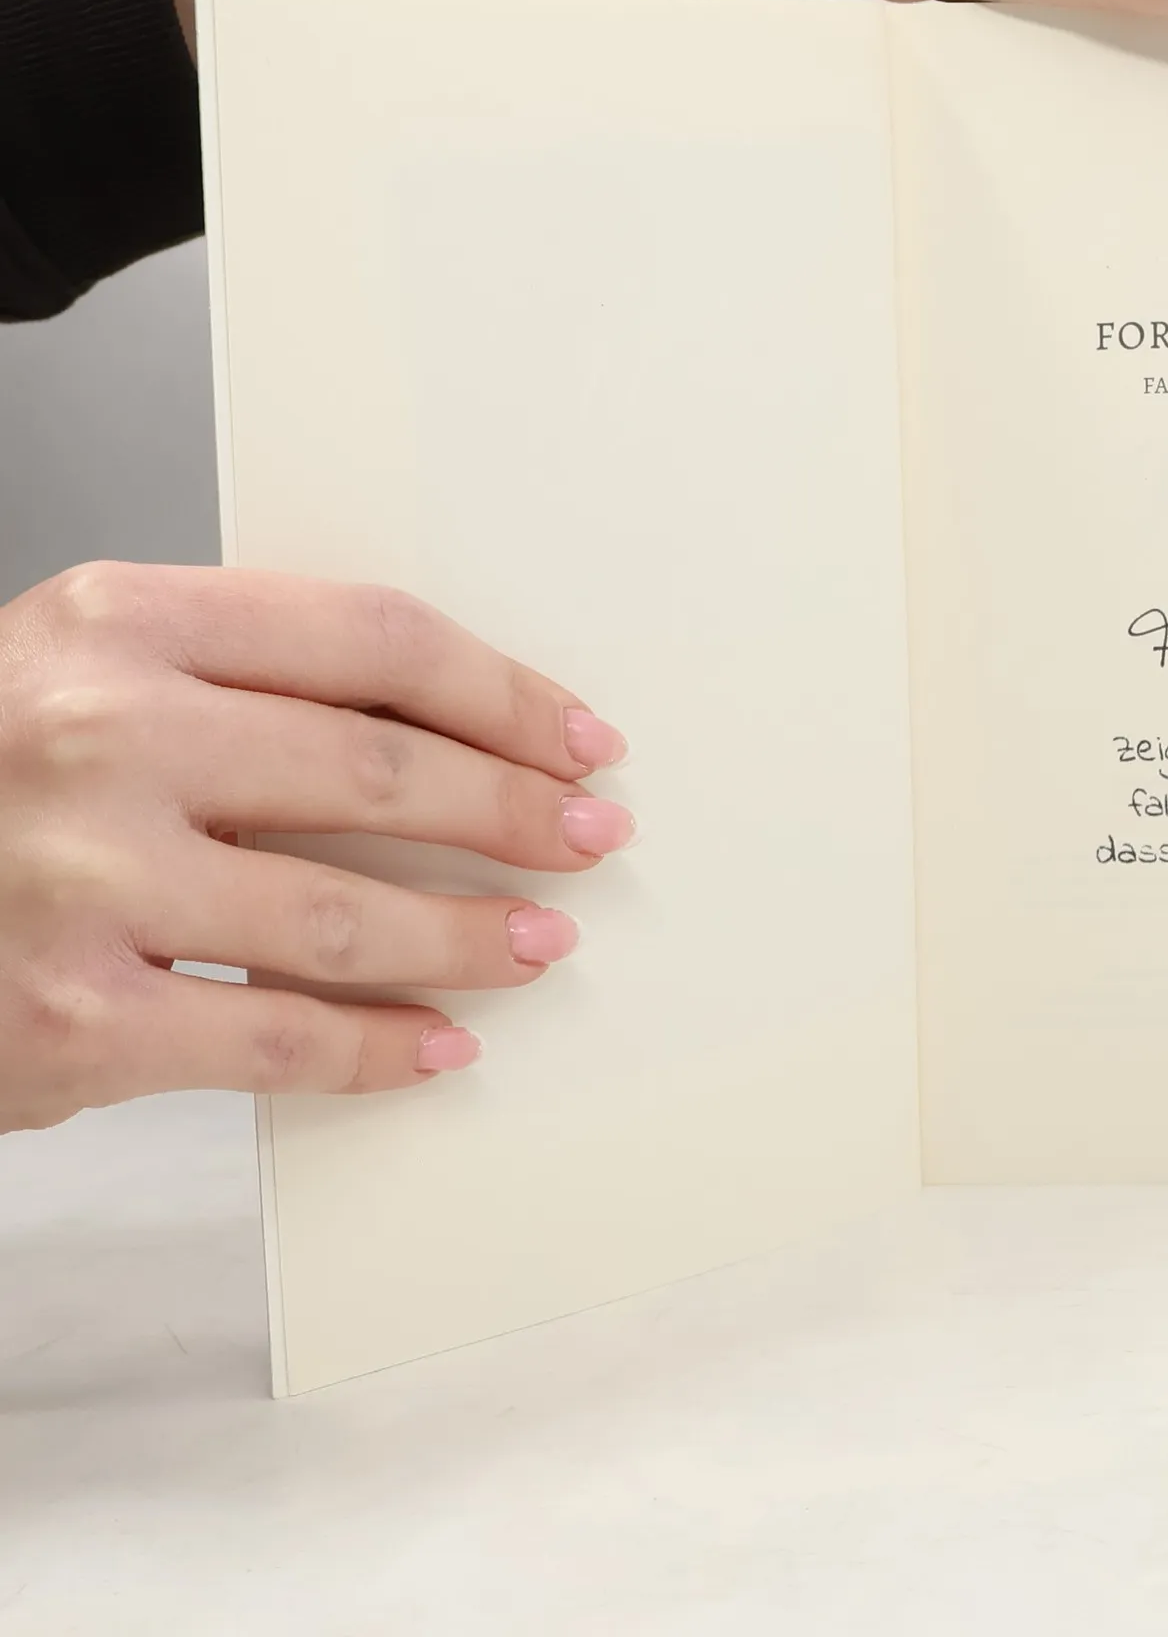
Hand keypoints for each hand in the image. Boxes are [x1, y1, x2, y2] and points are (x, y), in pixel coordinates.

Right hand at [0, 563, 630, 1133]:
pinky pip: (272, 1039)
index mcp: (118, 621)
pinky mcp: (67, 1022)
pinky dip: (377, 1052)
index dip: (501, 693)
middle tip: (593, 837)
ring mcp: (80, 883)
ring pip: (346, 917)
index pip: (371, 639)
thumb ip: (238, 680)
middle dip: (515, 812)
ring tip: (540, 942)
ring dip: (471, 938)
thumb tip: (451, 735)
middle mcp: (99, 737)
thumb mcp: (82, 670)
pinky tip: (438, 1047)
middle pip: (382, 774)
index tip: (576, 735)